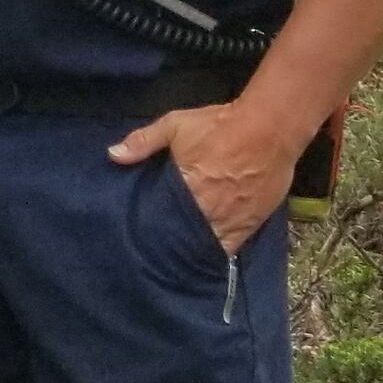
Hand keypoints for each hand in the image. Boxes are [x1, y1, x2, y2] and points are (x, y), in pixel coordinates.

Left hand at [110, 101, 289, 253]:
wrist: (269, 129)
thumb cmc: (219, 126)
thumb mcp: (175, 125)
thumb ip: (144, 141)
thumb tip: (113, 154)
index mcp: (188, 189)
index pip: (165, 220)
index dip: (155, 230)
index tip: (142, 235)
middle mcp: (210, 210)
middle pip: (187, 238)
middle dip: (174, 243)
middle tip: (159, 248)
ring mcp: (234, 219)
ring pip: (210, 246)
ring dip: (196, 250)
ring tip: (180, 256)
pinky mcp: (254, 222)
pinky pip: (234, 245)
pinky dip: (221, 250)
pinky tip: (208, 253)